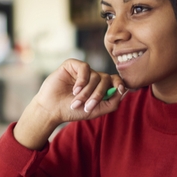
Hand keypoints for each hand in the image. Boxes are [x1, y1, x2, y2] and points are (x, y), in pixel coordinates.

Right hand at [13, 59, 127, 149]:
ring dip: (87, 92)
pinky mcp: (72, 65)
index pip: (114, 80)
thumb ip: (112, 103)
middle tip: (87, 107)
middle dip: (98, 95)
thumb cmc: (72, 111)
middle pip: (105, 79)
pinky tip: (75, 90)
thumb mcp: (96, 111)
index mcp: (99, 87)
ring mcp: (82, 71)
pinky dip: (82, 80)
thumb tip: (124, 90)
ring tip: (76, 102)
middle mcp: (92, 77)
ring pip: (95, 75)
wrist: (52, 110)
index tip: (119, 89)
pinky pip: (85, 67)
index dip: (119, 83)